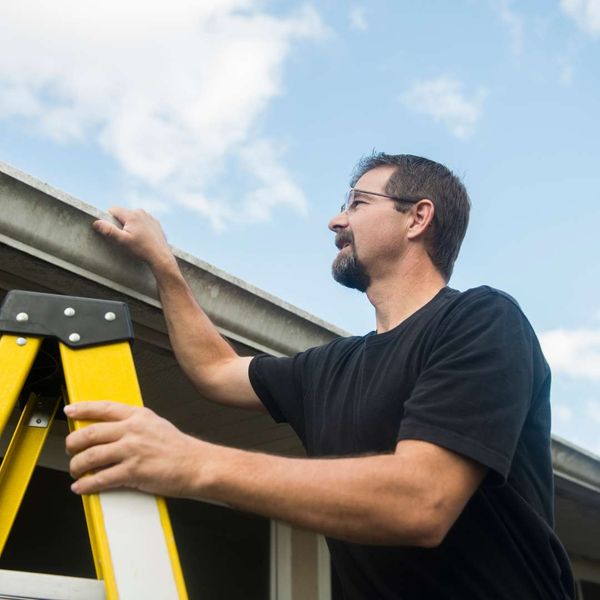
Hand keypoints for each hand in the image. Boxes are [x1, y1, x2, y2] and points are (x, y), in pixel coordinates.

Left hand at [65, 401, 206, 496]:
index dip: (83, 408)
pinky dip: (86, 485)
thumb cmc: (179, 448)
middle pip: (90, 433)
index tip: (70, 410)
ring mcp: (132, 450)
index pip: (104, 408)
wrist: (196, 465)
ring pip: (91, 456)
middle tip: (70, 450)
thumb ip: (134, 423)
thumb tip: (111, 429)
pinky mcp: (133, 471)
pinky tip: (82, 487)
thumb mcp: (156, 424)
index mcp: (139, 416)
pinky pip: (101, 478)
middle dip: (73, 444)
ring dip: (76, 466)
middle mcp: (133, 430)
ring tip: (76, 471)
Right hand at [93, 207, 175, 270]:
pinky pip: (143, 222)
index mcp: (132, 215)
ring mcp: (150, 217)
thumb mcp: (122, 241)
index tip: (112, 231)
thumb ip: (109, 231)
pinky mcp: (155, 224)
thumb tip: (96, 223)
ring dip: (130, 226)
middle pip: (123, 214)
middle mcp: (141, 212)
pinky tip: (142, 239)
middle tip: (124, 237)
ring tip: (134, 239)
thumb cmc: (141, 249)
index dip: (109, 219)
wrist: (160, 256)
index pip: (113, 210)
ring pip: (133, 218)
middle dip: (120, 223)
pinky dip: (140, 228)